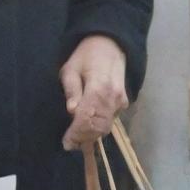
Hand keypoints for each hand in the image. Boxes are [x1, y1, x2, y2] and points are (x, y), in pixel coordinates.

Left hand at [60, 35, 128, 149]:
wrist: (110, 44)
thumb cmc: (86, 56)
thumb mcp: (71, 68)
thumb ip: (72, 90)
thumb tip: (71, 111)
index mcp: (99, 87)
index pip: (87, 118)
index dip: (76, 133)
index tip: (66, 143)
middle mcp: (113, 97)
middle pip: (99, 127)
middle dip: (84, 139)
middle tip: (71, 145)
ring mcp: (120, 101)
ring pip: (106, 127)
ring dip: (92, 136)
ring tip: (77, 142)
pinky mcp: (123, 102)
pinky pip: (111, 120)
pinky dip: (99, 128)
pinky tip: (88, 131)